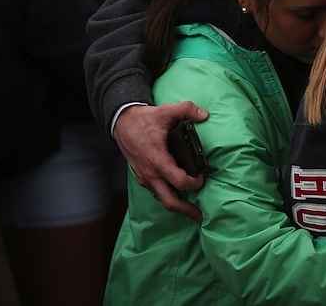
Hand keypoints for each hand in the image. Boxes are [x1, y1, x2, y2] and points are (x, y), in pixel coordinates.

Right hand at [113, 102, 208, 222]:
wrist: (121, 123)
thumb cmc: (143, 119)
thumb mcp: (166, 111)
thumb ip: (187, 109)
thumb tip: (204, 114)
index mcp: (157, 161)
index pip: (179, 181)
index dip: (195, 182)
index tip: (203, 176)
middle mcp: (150, 174)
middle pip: (171, 202)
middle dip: (188, 211)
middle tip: (203, 216)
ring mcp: (145, 178)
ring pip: (163, 199)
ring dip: (179, 205)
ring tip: (194, 209)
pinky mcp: (142, 177)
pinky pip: (157, 192)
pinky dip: (170, 195)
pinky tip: (180, 194)